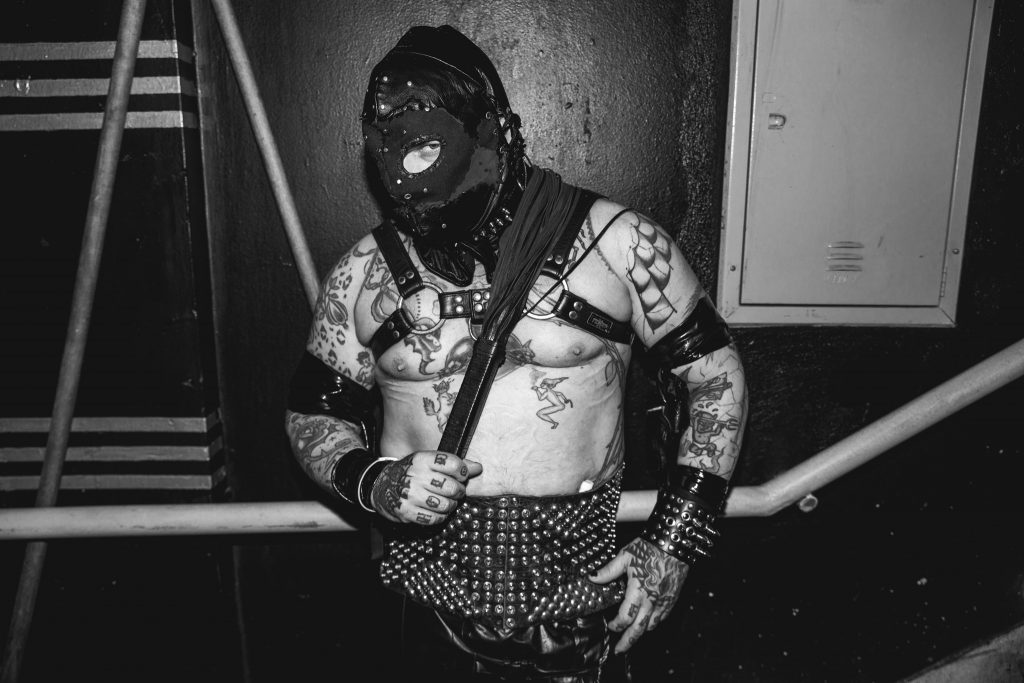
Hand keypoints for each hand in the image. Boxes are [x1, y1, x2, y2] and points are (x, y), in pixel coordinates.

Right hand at [370, 450, 482, 524]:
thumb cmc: (410, 472)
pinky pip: (434, 519)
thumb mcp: (428, 461)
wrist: (381, 485)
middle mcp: (416, 476)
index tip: (461, 475)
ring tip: (446, 501)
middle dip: (459, 491)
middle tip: (456, 491)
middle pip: (452, 487)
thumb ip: (453, 464)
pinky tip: (436, 510)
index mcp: (422, 459)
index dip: (463, 472)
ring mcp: (410, 495)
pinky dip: (440, 516)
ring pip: (445, 505)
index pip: (454, 465)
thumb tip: (478, 468)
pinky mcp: (407, 512)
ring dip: (451, 505)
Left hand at [589, 538, 688, 653]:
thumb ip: (608, 570)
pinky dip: (654, 623)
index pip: (625, 617)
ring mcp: (663, 602)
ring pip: (651, 626)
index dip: (616, 625)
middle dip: (628, 641)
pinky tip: (649, 623)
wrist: (674, 544)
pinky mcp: (672, 599)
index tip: (610, 626)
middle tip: (619, 650)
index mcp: (638, 592)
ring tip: (632, 636)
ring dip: (640, 633)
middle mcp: (651, 600)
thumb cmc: (650, 549)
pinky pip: (663, 617)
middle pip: (638, 629)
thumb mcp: (625, 556)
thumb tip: (592, 577)